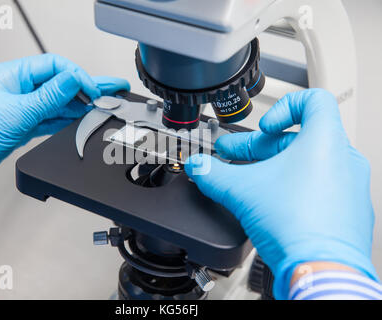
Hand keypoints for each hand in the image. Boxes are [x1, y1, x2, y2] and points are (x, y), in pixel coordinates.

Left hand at [0, 54, 129, 181]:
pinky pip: (52, 118)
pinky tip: (83, 117)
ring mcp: (23, 107)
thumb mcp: (17, 112)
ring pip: (59, 102)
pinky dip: (68, 119)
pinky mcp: (24, 124)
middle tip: (113, 88)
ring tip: (105, 104)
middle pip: (61, 83)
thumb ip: (50, 96)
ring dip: (81, 104)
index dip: (78, 77)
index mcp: (13, 75)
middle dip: (88, 86)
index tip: (94, 90)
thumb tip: (74, 80)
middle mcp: (19, 88)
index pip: (55, 67)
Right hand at [185, 89, 377, 298]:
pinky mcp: (345, 212)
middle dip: (259, 148)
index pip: (313, 101)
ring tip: (247, 182)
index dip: (282, 108)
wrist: (321, 272)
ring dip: (274, 169)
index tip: (264, 128)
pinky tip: (270, 204)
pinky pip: (318, 189)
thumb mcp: (241, 191)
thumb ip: (213, 174)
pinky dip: (293, 189)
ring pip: (307, 165)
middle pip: (298, 139)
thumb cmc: (297, 226)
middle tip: (233, 157)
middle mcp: (343, 161)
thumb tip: (199, 167)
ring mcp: (348, 188)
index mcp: (325, 142)